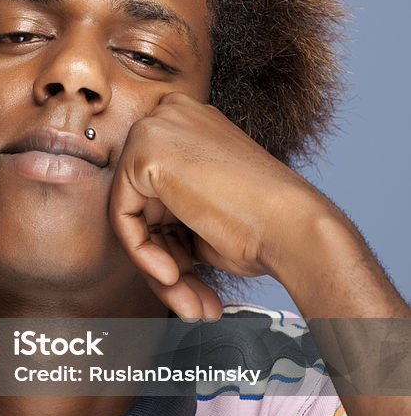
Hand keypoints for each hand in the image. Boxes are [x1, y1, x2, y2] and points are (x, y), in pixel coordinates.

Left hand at [109, 92, 324, 320]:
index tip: (188, 278)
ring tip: (187, 298)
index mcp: (191, 125)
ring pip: (131, 213)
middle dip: (163, 256)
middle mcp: (172, 117)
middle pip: (142, 202)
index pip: (157, 191)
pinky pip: (122, 215)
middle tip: (188, 297)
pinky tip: (174, 276)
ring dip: (156, 265)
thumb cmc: (263, 226)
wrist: (291, 227)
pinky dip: (142, 253)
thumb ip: (169, 216)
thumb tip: (147, 247)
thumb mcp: (205, 214)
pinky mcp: (144, 150)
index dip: (170, 242)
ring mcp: (157, 127)